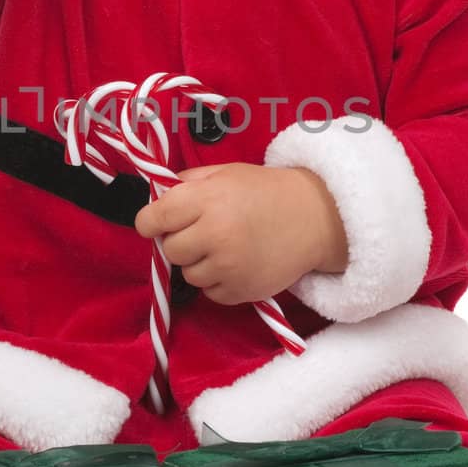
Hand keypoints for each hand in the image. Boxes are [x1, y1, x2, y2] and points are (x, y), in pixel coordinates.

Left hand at [134, 163, 348, 305]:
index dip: (151, 221)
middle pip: (170, 250)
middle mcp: (215, 234)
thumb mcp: (226, 173)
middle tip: (202, 232)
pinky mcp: (241, 291)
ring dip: (200, 263)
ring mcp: (228, 266)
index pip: (153, 219)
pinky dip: (218, 281)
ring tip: (225, 247)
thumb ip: (187, 183)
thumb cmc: (266, 192)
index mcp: (207, 200)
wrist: (316, 218)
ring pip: (188, 274)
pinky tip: (237, 263)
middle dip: (180, 241)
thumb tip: (155, 199)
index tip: (157, 223)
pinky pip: (210, 293)